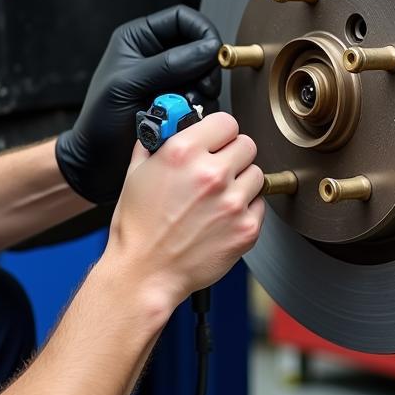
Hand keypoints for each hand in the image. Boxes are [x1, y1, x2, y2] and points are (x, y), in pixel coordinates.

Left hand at [55, 5, 221, 203]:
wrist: (97, 163)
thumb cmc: (100, 121)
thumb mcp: (128, 85)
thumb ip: (168, 64)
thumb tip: (208, 48)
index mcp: (140, 39)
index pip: (183, 18)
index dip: (202, 31)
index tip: (213, 51)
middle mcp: (158, 56)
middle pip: (201, 46)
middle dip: (206, 67)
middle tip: (203, 85)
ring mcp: (170, 81)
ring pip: (205, 74)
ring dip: (203, 90)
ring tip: (186, 106)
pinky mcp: (180, 104)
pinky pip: (204, 98)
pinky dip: (201, 108)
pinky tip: (184, 119)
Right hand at [105, 112, 263, 308]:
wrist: (145, 272)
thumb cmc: (138, 229)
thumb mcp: (135, 174)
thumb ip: (155, 143)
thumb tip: (165, 125)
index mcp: (184, 153)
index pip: (226, 121)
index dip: (220, 131)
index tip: (216, 139)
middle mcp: (211, 174)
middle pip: (247, 144)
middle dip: (232, 154)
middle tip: (218, 167)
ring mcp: (232, 202)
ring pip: (257, 174)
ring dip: (242, 181)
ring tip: (219, 196)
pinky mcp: (246, 228)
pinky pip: (259, 205)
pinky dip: (246, 209)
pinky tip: (222, 216)